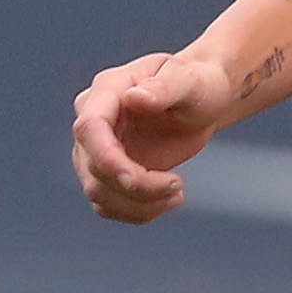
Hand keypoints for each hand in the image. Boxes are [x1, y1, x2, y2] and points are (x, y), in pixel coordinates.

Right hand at [70, 52, 237, 224]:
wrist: (201, 103)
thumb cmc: (197, 85)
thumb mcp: (190, 81)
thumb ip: (165, 86)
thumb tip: (134, 98)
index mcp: (108, 90)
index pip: (90, 128)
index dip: (107, 158)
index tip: (136, 179)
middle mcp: (93, 121)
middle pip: (94, 166)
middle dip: (136, 186)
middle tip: (178, 185)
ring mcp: (94, 150)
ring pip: (98, 192)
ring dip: (139, 204)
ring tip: (177, 193)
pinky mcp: (105, 173)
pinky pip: (109, 205)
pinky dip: (139, 211)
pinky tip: (169, 199)